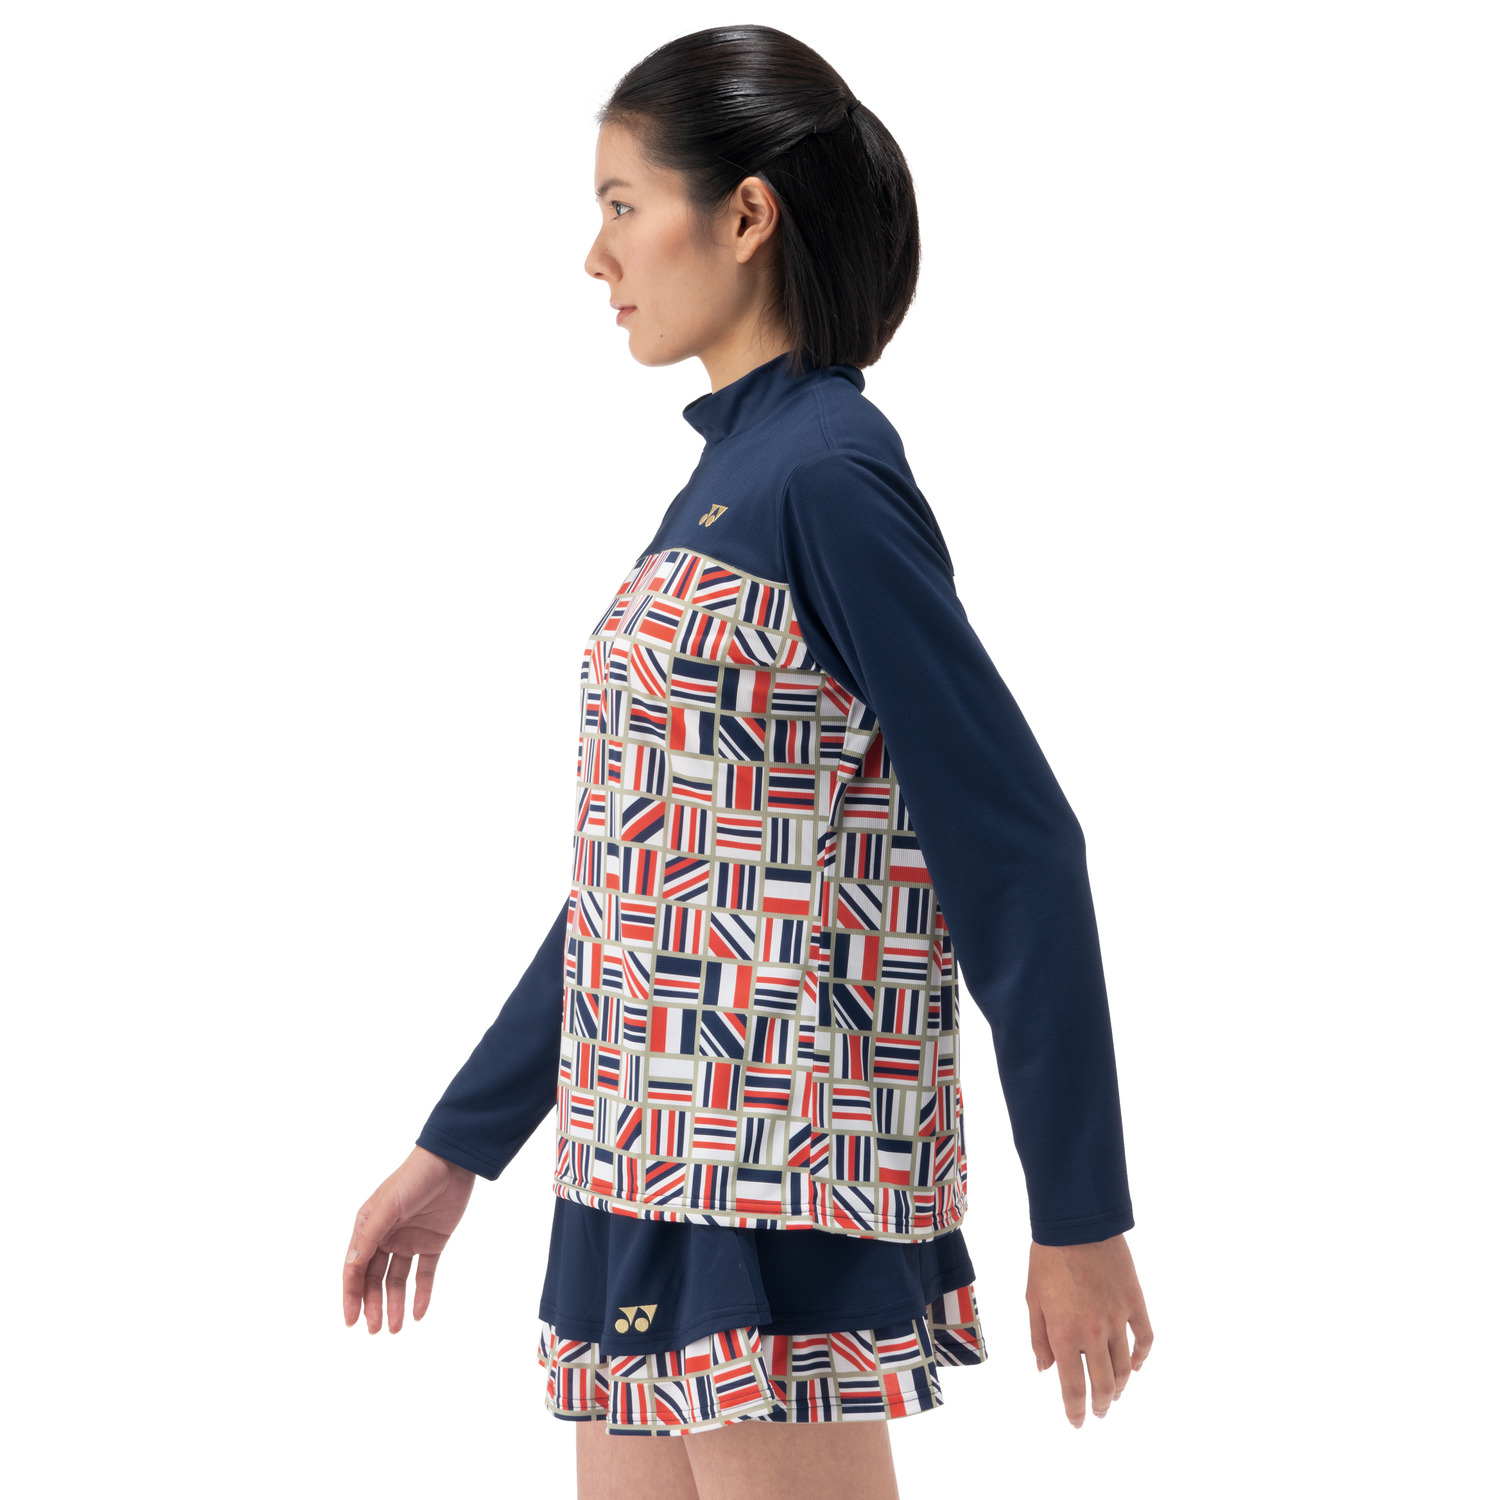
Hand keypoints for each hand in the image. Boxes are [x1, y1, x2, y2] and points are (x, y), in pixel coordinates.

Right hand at [342, 1146, 475, 1333]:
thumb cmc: (413, 1178)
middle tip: (375, 1330)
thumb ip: (369, 1237)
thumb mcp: (388, 1206)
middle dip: (373, 1304)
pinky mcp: (433, 1242)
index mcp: (368, 1227)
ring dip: (394, 1304)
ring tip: (394, 1329)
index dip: (351, 1294)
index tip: (351, 1320)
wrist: (452, 1163)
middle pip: (375, 1279)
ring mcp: (409, 1241)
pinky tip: (419, 1313)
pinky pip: (424, 1274)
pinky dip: (422, 1294)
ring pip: (397, 1280)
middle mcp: (386, 1236)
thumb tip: (350, 1266)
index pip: (355, 1267)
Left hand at [1026, 1233, 1152, 1426]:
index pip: (1073, 1386)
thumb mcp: (1033, 1299)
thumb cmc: (1048, 1258)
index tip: (1077, 1422)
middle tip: (1098, 1412)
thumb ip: (1039, 1338)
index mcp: (1065, 1334)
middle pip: (1103, 1384)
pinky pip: (1145, 1339)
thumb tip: (1045, 1369)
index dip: (1076, 1410)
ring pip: (1124, 1367)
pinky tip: (1135, 1366)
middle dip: (1100, 1404)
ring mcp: (1118, 1319)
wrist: (1077, 1223)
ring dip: (1120, 1386)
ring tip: (1114, 1394)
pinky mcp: (1135, 1303)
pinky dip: (1141, 1357)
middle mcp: (1094, 1333)